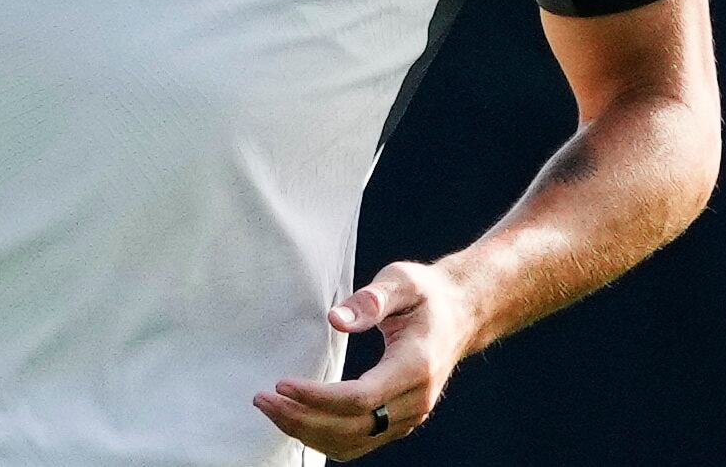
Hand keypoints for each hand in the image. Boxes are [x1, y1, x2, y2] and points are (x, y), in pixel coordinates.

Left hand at [255, 261, 475, 458]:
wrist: (464, 314)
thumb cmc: (428, 294)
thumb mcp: (404, 281)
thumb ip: (372, 299)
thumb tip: (336, 320)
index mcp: (417, 366)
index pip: (360, 398)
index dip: (316, 397)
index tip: (281, 383)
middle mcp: (416, 400)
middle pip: (350, 427)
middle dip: (300, 418)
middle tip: (262, 398)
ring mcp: (410, 416)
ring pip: (350, 443)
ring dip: (306, 432)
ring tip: (272, 408)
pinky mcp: (399, 423)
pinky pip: (356, 444)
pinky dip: (322, 438)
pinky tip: (298, 418)